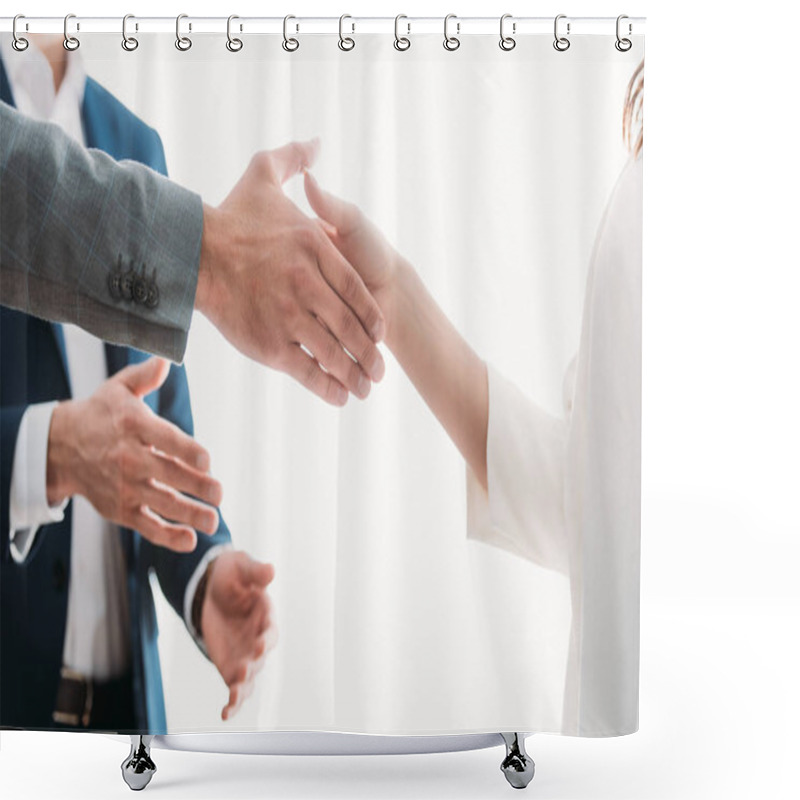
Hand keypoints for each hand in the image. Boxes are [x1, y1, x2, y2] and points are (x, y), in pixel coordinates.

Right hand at [46, 357, 221, 552]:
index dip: (187, 451)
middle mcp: (129, 458)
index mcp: (134, 427)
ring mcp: (125, 487)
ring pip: (161, 503)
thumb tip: (166, 360)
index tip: (207, 461)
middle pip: (168, 474)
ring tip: (213, 521)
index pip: (165, 440)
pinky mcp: (121, 509)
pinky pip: (146, 526)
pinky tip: (189, 541)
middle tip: (219, 493)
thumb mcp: (118, 388)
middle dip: (196, 486)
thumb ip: (145, 376)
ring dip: (189, 514)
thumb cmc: (99, 414)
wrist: (59, 447)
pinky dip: (167, 536)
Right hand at [196, 140, 385, 405]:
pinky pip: (307, 370)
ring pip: (333, 352)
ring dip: (354, 375)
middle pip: (351, 327)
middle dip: (369, 355)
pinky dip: (328, 386)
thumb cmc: (231, 217)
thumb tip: (317, 142)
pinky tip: (340, 396)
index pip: (357, 290)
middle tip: (379, 372)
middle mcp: (306, 283)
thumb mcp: (263, 178)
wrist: (190, 251)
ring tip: (364, 389)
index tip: (381, 331)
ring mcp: (288, 315)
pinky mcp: (269, 344)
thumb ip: (294, 160)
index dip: (373, 316)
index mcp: (314, 248)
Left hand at [200, 551, 276, 720]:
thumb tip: (270, 569)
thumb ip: (255, 572)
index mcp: (264, 615)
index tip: (262, 639)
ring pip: (250, 676)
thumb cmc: (232, 575)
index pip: (270, 628)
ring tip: (235, 692)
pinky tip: (226, 713)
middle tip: (246, 666)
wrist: (211, 588)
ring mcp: (245, 654)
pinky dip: (233, 703)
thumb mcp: (241, 567)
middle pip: (260, 656)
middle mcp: (258, 638)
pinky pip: (235, 687)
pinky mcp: (230, 666)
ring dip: (244, 685)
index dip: (267, 635)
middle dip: (254, 662)